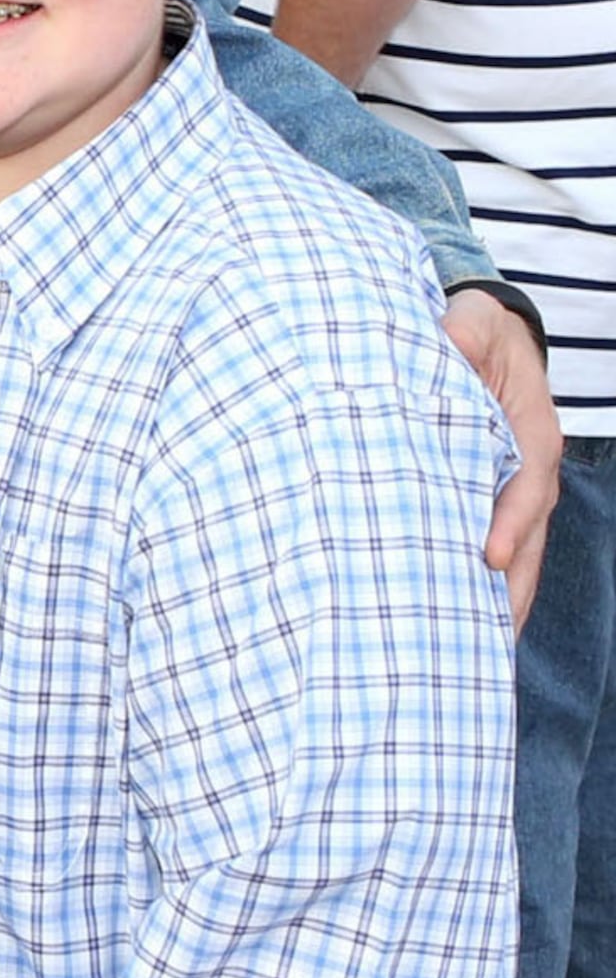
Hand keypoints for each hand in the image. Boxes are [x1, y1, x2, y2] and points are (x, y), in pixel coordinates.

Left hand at [447, 290, 558, 626]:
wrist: (485, 332)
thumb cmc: (477, 329)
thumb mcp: (473, 322)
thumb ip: (463, 334)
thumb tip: (445, 344)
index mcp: (531, 434)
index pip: (526, 486)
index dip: (509, 521)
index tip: (487, 556)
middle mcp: (528, 471)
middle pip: (525, 540)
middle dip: (508, 589)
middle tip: (484, 639)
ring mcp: (511, 492)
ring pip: (512, 556)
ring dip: (495, 601)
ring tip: (471, 654)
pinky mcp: (488, 500)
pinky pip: (490, 549)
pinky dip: (479, 586)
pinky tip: (459, 626)